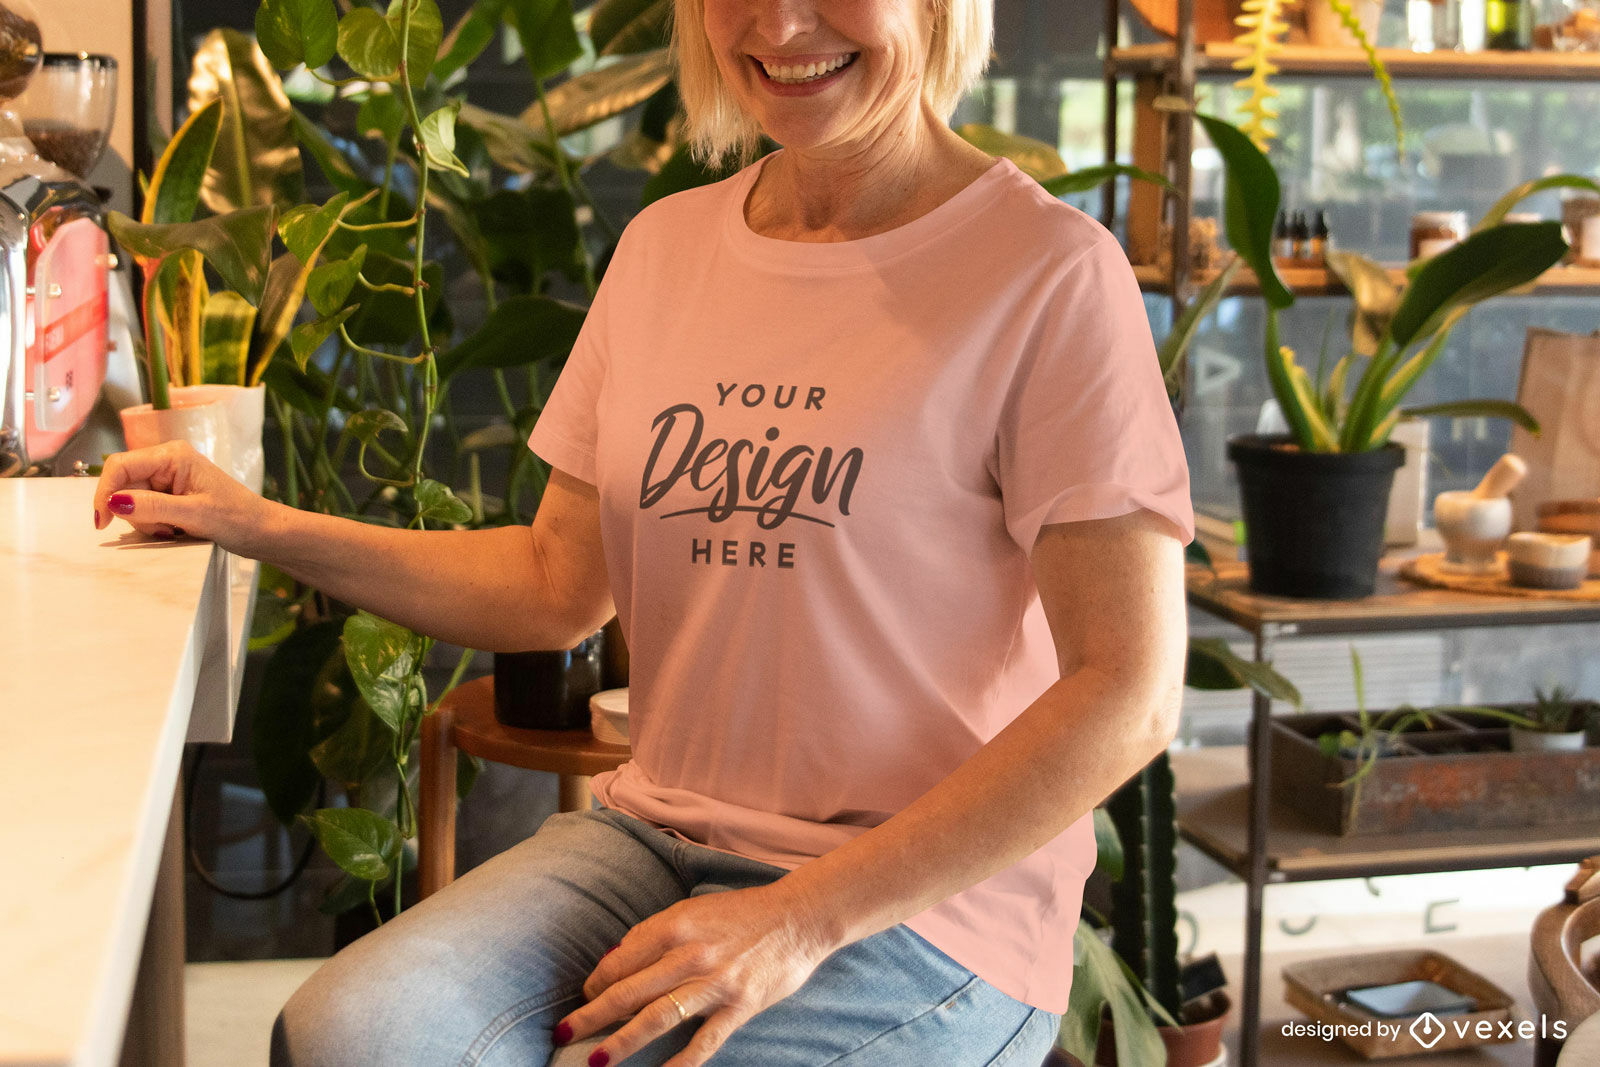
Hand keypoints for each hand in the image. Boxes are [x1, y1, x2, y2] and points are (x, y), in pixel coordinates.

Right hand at [92, 440, 272, 550]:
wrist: (263, 531)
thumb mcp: (195, 514)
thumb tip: (115, 502)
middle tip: (164, 529)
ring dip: (147, 522)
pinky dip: (154, 524)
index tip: (103, 521)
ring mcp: (168, 479)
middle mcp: (167, 462)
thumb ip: (153, 507)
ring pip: (131, 501)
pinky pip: (145, 510)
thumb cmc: (239, 518)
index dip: (105, 492)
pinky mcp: (171, 496)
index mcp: (172, 455)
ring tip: (176, 530)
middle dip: (135, 513)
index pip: (120, 466)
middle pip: (123, 486)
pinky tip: (176, 530)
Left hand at [557, 880, 839, 1066]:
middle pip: (629, 991)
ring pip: (657, 1017)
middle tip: (564, 1032)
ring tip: (595, 1060)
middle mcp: (691, 954)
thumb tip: (612, 963)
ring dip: (622, 1041)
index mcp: (676, 925)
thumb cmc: (743, 913)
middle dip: (593, 1015)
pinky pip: (703, 1042)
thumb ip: (653, 934)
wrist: (800, 916)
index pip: (622, 960)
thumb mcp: (694, 911)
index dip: (597, 982)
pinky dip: (680, 1064)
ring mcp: (715, 984)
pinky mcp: (739, 1007)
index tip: (585, 997)